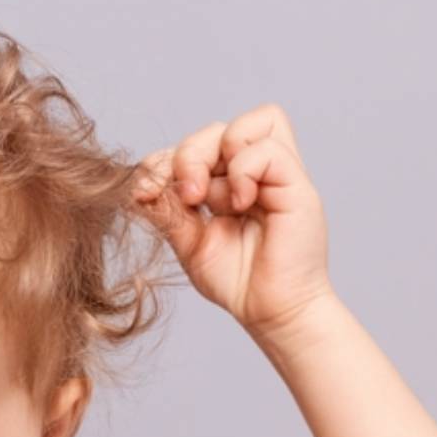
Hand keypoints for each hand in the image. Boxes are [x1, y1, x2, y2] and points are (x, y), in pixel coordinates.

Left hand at [131, 103, 335, 335]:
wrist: (270, 312)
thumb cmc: (236, 280)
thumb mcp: (188, 241)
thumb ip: (168, 210)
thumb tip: (139, 183)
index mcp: (228, 182)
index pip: (196, 144)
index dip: (165, 159)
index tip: (146, 193)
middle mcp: (254, 173)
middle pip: (216, 129)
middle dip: (186, 156)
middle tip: (185, 198)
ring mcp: (278, 176)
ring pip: (249, 124)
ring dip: (213, 156)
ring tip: (207, 199)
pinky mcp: (297, 185)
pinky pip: (267, 150)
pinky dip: (243, 171)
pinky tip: (238, 205)